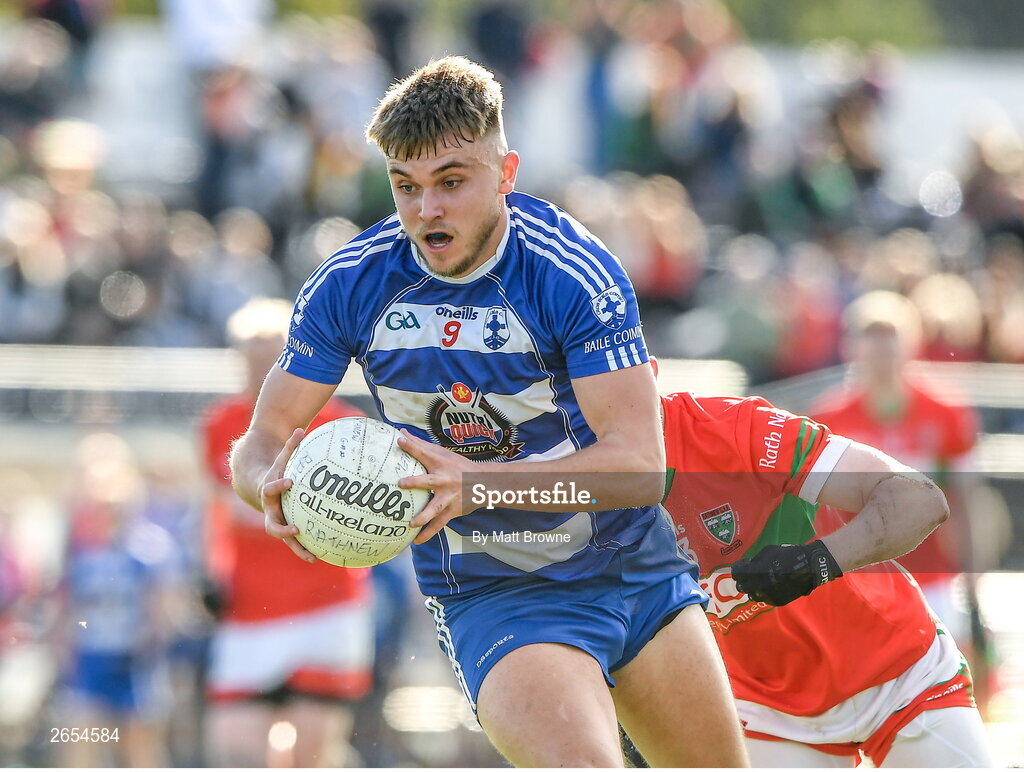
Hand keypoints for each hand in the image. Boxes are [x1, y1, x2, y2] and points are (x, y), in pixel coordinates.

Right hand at [261, 428, 316, 562]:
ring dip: (297, 548)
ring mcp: (276, 521)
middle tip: (296, 530)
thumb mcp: (281, 458)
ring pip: (284, 538)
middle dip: (283, 529)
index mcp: (268, 491)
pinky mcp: (285, 528)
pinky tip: (321, 555)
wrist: (257, 485)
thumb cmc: (275, 469)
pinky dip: (305, 548)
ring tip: (312, 557)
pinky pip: (295, 541)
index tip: (290, 481)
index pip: (270, 488)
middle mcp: (270, 510)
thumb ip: (290, 446)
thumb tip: (300, 428)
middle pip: (272, 524)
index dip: (279, 485)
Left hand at [396, 429, 475, 544]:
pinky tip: (416, 541)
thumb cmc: (457, 465)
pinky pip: (438, 524)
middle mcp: (444, 480)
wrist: (483, 483)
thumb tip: (401, 433)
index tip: (399, 441)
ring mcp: (448, 498)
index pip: (424, 453)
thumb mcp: (442, 453)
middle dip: (415, 482)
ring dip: (423, 516)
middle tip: (401, 484)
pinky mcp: (451, 511)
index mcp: (440, 464)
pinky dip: (428, 534)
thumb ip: (420, 445)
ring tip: (411, 523)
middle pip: (429, 482)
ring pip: (435, 509)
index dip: (412, 446)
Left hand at [731, 540, 842, 605]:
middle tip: (750, 574)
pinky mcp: (777, 602)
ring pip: (752, 595)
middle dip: (744, 580)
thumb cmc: (786, 555)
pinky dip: (765, 592)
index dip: (738, 569)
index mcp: (754, 573)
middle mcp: (758, 587)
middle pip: (741, 587)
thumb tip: (747, 566)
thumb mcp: (767, 552)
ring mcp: (768, 596)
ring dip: (753, 588)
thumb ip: (754, 561)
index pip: (736, 575)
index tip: (744, 565)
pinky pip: (765, 598)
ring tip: (761, 580)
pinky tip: (772, 585)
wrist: (808, 568)